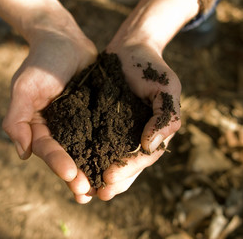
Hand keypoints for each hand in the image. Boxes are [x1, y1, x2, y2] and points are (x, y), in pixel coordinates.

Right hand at [0, 1, 97, 202]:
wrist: (65, 39)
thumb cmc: (42, 61)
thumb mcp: (24, 87)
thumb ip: (17, 119)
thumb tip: (22, 153)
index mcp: (39, 126)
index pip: (48, 149)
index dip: (58, 163)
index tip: (71, 175)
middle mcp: (58, 129)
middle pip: (67, 156)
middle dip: (76, 175)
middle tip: (87, 192)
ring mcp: (77, 123)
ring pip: (85, 151)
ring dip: (92, 170)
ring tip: (103, 189)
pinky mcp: (94, 115)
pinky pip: (101, 134)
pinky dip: (106, 150)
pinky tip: (117, 162)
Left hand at [92, 0, 198, 200]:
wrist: (129, 49)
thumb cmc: (151, 68)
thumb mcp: (167, 88)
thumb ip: (166, 116)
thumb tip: (150, 145)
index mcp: (154, 133)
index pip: (144, 157)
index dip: (129, 169)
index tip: (110, 178)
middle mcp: (136, 136)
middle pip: (127, 165)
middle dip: (114, 181)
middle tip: (98, 194)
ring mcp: (119, 131)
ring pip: (110, 159)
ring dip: (99, 176)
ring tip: (85, 191)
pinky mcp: (101, 122)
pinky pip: (94, 141)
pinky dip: (86, 155)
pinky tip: (75, 166)